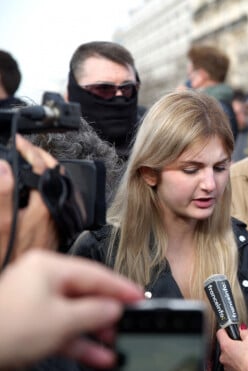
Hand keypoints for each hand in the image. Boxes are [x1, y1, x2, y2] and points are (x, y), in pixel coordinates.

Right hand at [0, 135, 60, 263]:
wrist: (12, 293)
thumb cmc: (4, 261)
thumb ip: (1, 194)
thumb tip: (5, 167)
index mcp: (44, 210)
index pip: (44, 169)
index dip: (31, 151)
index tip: (18, 140)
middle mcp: (53, 217)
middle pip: (54, 178)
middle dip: (41, 159)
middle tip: (25, 148)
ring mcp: (52, 226)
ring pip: (53, 191)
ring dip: (41, 174)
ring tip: (28, 163)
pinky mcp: (48, 235)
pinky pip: (48, 204)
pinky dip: (39, 191)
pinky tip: (28, 192)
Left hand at [0, 250, 143, 368]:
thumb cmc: (9, 330)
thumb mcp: (63, 320)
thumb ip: (96, 312)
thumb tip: (116, 308)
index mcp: (49, 267)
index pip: (95, 273)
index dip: (121, 288)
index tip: (140, 298)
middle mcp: (41, 280)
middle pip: (86, 294)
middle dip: (107, 314)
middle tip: (129, 325)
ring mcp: (34, 302)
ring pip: (74, 314)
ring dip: (94, 333)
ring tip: (115, 346)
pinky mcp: (28, 325)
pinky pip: (61, 329)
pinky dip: (78, 342)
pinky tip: (96, 356)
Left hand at [216, 324, 247, 370]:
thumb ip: (244, 332)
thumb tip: (242, 329)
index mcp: (226, 345)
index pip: (220, 332)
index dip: (225, 329)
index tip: (229, 328)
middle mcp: (223, 355)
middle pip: (225, 344)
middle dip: (233, 342)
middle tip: (242, 342)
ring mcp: (225, 364)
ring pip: (228, 355)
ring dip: (235, 353)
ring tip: (245, 353)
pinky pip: (231, 363)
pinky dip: (236, 361)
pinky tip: (244, 360)